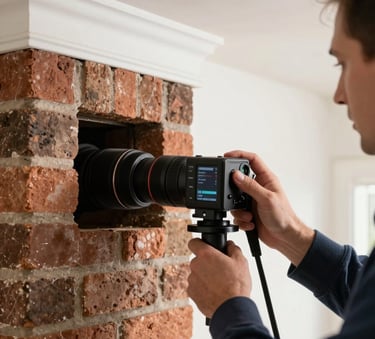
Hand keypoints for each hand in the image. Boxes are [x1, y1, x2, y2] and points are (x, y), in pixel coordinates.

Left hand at [188, 238, 250, 317]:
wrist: (232, 308)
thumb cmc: (237, 285)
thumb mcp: (241, 261)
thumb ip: (233, 248)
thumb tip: (229, 245)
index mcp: (206, 254)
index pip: (193, 242)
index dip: (199, 244)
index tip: (204, 247)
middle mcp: (195, 265)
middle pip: (197, 260)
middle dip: (206, 263)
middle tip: (219, 270)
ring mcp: (192, 280)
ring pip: (197, 274)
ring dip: (204, 276)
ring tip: (218, 283)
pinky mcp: (191, 293)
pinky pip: (196, 286)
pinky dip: (202, 288)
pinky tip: (214, 291)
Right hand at [225, 150, 314, 265]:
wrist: (285, 237)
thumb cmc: (284, 216)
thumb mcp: (266, 199)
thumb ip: (250, 186)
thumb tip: (236, 175)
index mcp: (266, 179)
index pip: (252, 159)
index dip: (239, 155)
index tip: (226, 156)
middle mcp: (258, 188)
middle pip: (239, 180)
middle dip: (234, 189)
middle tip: (232, 195)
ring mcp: (253, 200)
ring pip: (235, 199)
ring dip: (239, 210)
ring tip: (248, 215)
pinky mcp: (249, 212)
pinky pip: (237, 213)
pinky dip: (241, 220)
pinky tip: (250, 222)